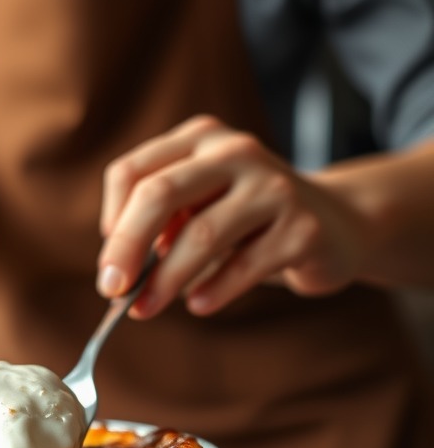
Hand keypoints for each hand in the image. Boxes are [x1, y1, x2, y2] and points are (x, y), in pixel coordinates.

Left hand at [97, 115, 366, 317]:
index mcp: (199, 139)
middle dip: (126, 248)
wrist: (337, 222)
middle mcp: (234, 152)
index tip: (110, 262)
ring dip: (165, 280)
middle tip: (111, 290)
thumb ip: (158, 224)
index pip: (131, 172)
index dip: (112, 221)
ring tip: (146, 308)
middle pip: (159, 194)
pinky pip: (245, 265)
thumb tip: (115, 273)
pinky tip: (198, 304)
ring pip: (201, 235)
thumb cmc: (246, 219)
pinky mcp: (302, 227)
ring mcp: (273, 186)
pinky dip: (214, 290)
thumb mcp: (198, 204)